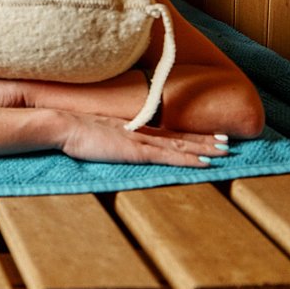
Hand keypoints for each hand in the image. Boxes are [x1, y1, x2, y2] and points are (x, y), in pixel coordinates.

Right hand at [60, 110, 228, 166]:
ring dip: (203, 148)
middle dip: (203, 139)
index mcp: (131, 128)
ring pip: (179, 145)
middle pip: (178, 136)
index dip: (187, 134)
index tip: (206, 134)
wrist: (62, 124)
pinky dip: (188, 159)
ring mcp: (139, 141)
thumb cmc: (73, 130)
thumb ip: (109, 136)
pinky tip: (204, 164)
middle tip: (227, 141)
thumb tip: (112, 141)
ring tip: (224, 151)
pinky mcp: (135, 151)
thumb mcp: (95, 131)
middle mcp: (140, 131)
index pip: (165, 131)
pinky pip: (168, 157)